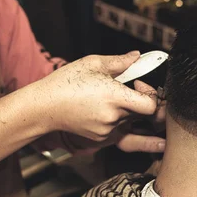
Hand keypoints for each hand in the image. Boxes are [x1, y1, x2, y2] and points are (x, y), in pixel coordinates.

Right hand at [34, 52, 161, 143]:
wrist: (44, 107)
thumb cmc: (65, 82)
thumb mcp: (93, 63)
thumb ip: (120, 61)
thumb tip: (137, 57)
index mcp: (114, 97)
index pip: (151, 106)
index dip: (152, 95)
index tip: (139, 84)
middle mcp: (113, 117)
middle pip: (143, 115)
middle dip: (142, 102)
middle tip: (132, 90)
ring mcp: (107, 131)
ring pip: (131, 123)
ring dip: (129, 111)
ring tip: (112, 99)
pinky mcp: (101, 139)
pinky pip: (119, 131)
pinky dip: (118, 120)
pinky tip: (104, 108)